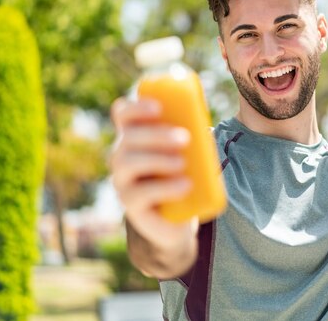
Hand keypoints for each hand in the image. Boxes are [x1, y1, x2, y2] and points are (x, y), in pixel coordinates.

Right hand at [109, 97, 197, 247]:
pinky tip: (185, 185)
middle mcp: (122, 156)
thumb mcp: (190, 154)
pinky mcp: (130, 206)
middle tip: (185, 138)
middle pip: (128, 137)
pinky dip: (165, 187)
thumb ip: (193, 136)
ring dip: (158, 159)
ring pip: (128, 162)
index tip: (159, 108)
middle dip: (156, 135)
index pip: (123, 114)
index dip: (136, 107)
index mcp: (134, 137)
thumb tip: (206, 126)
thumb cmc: (183, 176)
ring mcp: (122, 181)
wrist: (178, 219)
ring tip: (183, 164)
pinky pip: (139, 194)